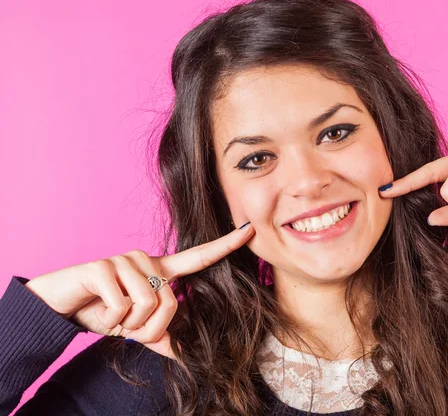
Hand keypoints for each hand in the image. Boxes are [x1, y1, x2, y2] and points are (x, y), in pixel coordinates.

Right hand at [24, 222, 254, 359]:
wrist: (60, 305)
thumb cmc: (102, 310)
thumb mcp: (135, 326)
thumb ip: (160, 336)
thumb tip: (185, 355)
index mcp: (159, 270)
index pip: (198, 257)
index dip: (224, 246)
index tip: (249, 230)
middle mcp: (146, 259)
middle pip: (169, 302)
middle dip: (148, 328)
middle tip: (125, 325)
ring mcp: (124, 260)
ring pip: (146, 305)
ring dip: (127, 324)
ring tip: (110, 314)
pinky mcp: (103, 267)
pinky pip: (122, 306)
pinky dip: (111, 319)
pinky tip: (97, 308)